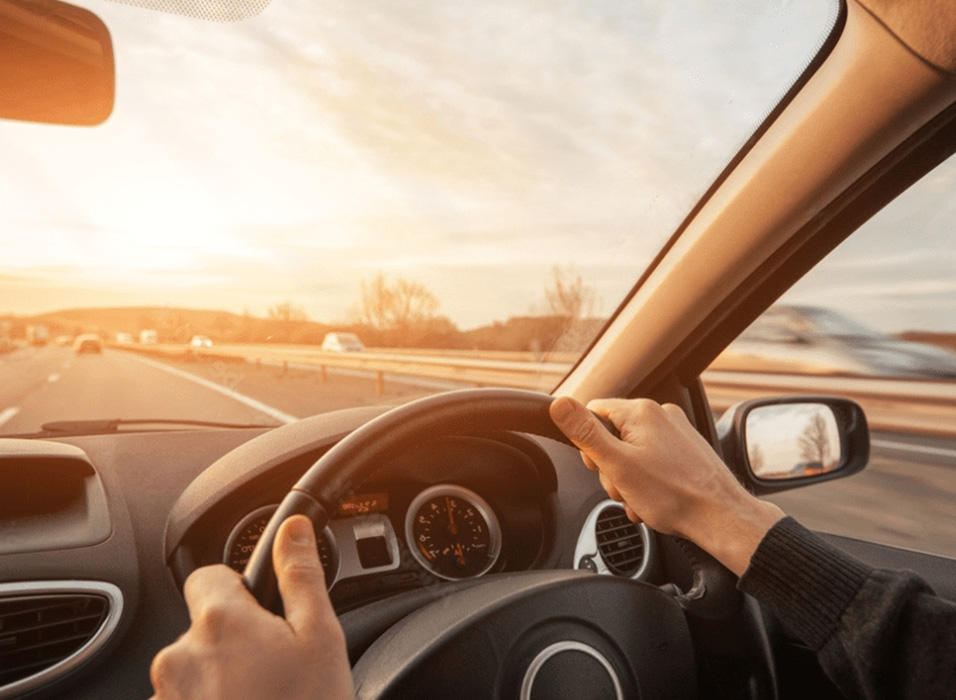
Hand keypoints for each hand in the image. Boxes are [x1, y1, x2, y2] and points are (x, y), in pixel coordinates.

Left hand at [150, 515, 352, 699]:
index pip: (207, 575)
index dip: (239, 588)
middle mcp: (178, 659)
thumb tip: (293, 528)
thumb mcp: (320, 639)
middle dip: (235, 641)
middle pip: (202, 628)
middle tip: (277, 670)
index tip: (263, 613)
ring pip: (195, 672)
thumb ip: (300, 575)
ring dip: (222, 680)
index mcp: (218, 623)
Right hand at [549, 396, 782, 574]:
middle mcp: (661, 414)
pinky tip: (653, 501)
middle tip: (624, 488)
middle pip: (612, 435)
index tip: (601, 467)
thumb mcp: (617, 465)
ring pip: (632, 452)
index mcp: (641, 412)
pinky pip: (653, 461)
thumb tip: (559, 404)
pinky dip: (647, 482)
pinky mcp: (686, 450)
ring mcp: (676, 432)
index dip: (589, 445)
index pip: (592, 414)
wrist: (721, 518)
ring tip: (642, 499)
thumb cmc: (674, 495)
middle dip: (611, 467)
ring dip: (628, 479)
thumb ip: (585, 433)